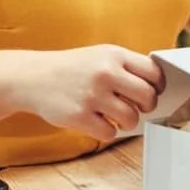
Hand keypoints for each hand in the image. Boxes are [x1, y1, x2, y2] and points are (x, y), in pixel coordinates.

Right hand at [14, 44, 164, 140]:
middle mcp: (106, 73)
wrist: (32, 78)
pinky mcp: (80, 116)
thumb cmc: (71, 69)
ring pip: (131, 119)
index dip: (157, 86)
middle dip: (146, 107)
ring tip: (115, 116)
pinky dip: (106, 132)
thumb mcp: (99, 55)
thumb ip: (126, 66)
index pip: (154, 72)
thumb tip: (156, 87)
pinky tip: (97, 122)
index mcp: (114, 55)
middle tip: (136, 107)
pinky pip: (110, 133)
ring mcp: (93, 95)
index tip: (152, 92)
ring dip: (127, 122)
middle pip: (148, 97)